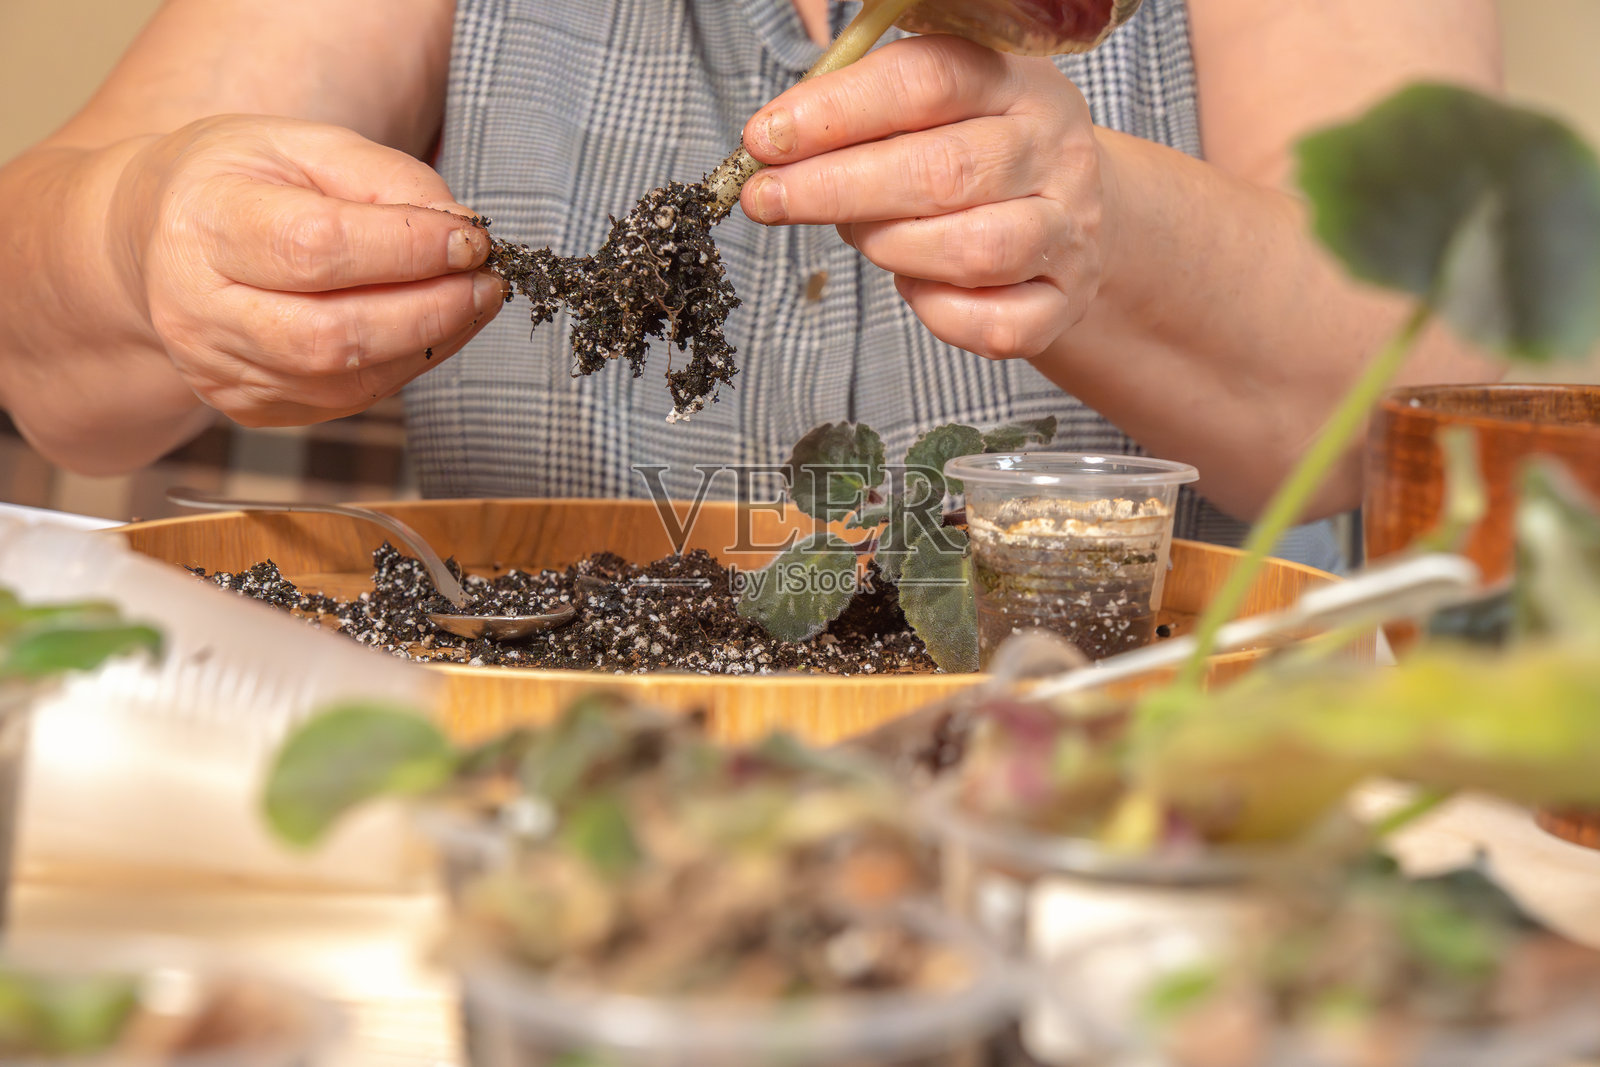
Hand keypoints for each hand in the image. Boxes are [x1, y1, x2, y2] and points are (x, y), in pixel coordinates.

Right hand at [115, 115, 505, 424]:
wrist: (159, 239)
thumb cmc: (239, 182)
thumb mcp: (305, 145)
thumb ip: (386, 178)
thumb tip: (460, 232)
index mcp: (203, 223)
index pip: (315, 248)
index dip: (407, 249)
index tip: (471, 241)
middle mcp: (197, 309)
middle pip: (332, 335)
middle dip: (430, 312)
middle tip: (487, 283)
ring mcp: (221, 370)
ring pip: (347, 380)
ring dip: (429, 343)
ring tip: (469, 301)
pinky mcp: (251, 407)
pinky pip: (347, 400)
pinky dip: (404, 365)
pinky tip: (429, 328)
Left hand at [739, 35, 1109, 360]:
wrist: (1080, 211)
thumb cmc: (979, 151)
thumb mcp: (939, 106)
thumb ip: (866, 114)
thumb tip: (775, 146)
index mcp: (1016, 83)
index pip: (927, 81)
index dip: (838, 111)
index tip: (765, 139)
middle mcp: (1052, 152)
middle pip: (944, 171)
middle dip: (837, 188)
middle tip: (769, 198)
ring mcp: (1067, 231)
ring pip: (974, 251)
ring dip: (890, 248)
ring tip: (858, 235)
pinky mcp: (1063, 301)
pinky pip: (996, 325)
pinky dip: (938, 313)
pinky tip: (912, 284)